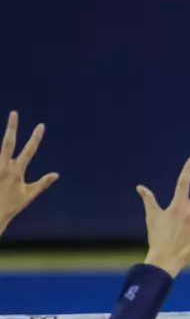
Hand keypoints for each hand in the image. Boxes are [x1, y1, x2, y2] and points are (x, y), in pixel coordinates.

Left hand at [0, 112, 59, 232]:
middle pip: (8, 142)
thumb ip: (42, 183)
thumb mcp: (29, 195)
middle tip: (14, 113)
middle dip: (12, 127)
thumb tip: (56, 174)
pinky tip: (1, 148)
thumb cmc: (11, 205)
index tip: (41, 126)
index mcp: (16, 170)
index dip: (36, 138)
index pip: (29, 150)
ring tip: (9, 123)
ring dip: (5, 137)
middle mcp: (3, 165)